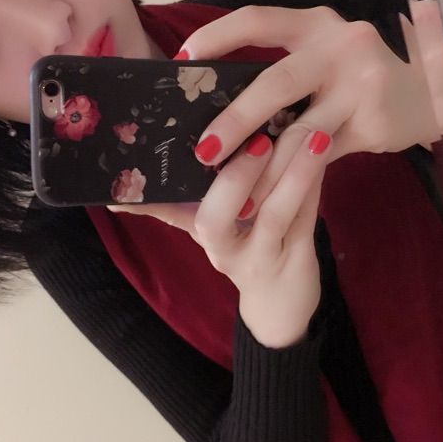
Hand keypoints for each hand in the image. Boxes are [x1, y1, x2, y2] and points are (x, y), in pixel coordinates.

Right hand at [108, 130, 332, 348]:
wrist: (279, 307)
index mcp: (201, 233)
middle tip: (256, 139)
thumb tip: (128, 189)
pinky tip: (323, 150)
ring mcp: (259, 258)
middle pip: (215, 220)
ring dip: (290, 173)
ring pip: (272, 215)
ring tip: (310, 134)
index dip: (143, 203)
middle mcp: (222, 250)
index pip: (166, 214)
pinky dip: (312, 183)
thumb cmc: (242, 251)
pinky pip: (304, 218)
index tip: (119, 191)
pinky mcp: (296, 260)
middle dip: (234, 178)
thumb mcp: (210, 230)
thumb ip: (177, 205)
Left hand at [177, 3, 442, 216]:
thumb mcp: (322, 57)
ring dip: (262, 168)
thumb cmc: (356, 77)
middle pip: (275, 83)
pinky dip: (291, 180)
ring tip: (233, 195)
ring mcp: (360, 85)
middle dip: (235, 121)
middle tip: (203, 151)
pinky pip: (320, 159)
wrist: (429, 93)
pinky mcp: (373, 124)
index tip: (182, 60)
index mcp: (313, 25)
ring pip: (299, 133)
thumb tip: (217, 109)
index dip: (215, 38)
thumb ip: (281, 73)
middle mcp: (338, 47)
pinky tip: (270, 198)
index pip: (256, 20)